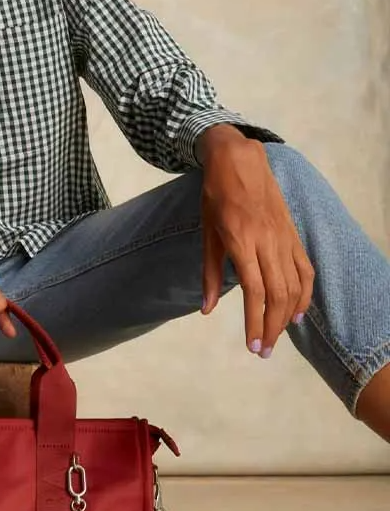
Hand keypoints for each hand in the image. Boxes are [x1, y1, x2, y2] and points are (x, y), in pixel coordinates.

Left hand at [198, 127, 314, 357]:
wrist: (239, 159)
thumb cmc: (215, 197)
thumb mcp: (206, 234)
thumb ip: (208, 274)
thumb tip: (205, 310)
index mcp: (242, 241)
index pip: (254, 291)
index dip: (254, 321)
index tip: (252, 345)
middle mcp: (267, 241)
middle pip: (278, 294)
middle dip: (272, 327)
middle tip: (263, 351)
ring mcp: (284, 237)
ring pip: (294, 284)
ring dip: (288, 316)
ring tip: (277, 337)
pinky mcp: (293, 234)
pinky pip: (305, 269)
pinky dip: (305, 293)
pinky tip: (299, 313)